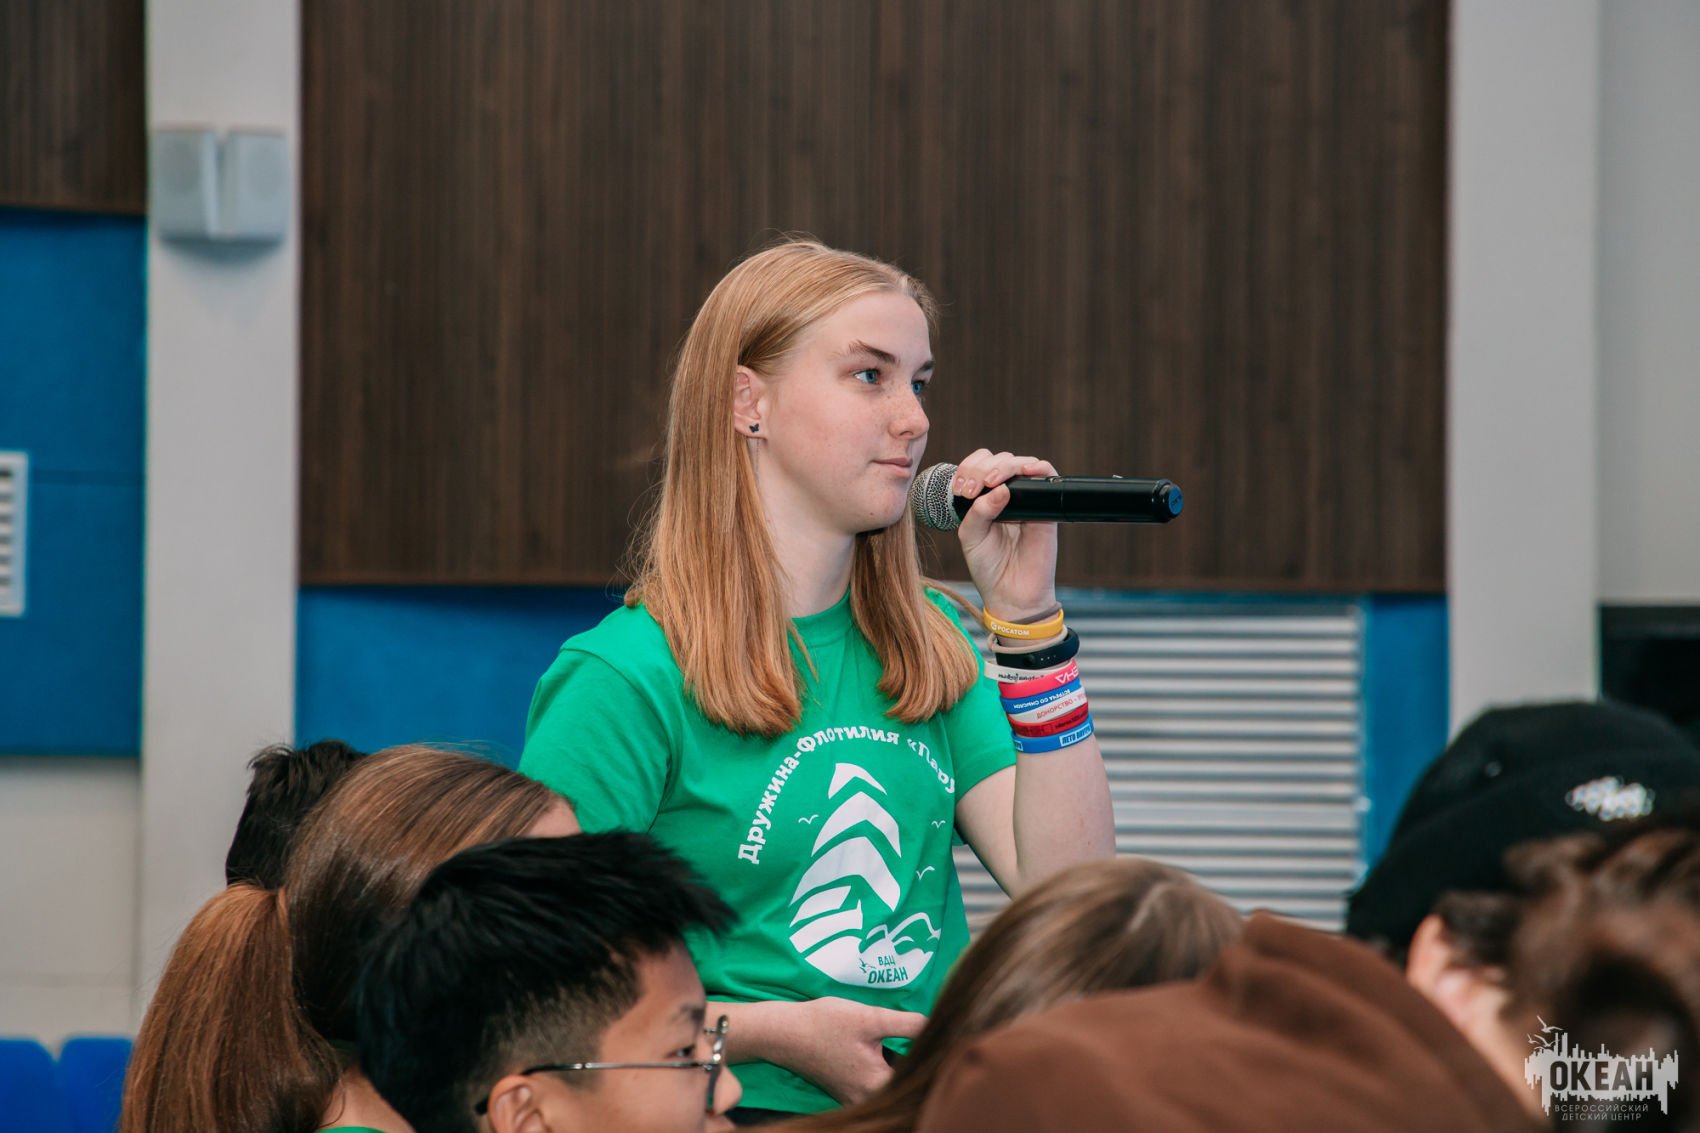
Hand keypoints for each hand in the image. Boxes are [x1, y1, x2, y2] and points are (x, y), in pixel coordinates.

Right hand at [726, 996, 925, 1104]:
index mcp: (877, 1084)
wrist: (783, 1032)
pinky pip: (876, 1084)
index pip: (919, 1080)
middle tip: (938, 1041)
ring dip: (903, 1067)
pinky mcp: (846, 1090)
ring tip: (918, 1044)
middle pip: (905, 1086)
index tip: (948, 1042)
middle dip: (919, 1065)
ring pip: (890, 1085)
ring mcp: (855, 1097)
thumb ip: (907, 1024)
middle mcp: (867, 1098)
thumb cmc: (825, 1023)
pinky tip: (892, 1051)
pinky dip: (886, 1070)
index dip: (935, 1062)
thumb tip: (939, 1026)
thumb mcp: (869, 1017)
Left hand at [952, 449, 1059, 622]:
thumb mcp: (971, 537)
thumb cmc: (988, 567)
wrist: (1011, 594)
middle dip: (982, 467)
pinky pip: (1047, 476)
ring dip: (1004, 466)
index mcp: (983, 499)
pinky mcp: (1046, 507)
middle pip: (997, 460)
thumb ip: (978, 511)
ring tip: (992, 481)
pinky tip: (1026, 471)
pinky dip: (1038, 467)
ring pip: (1020, 463)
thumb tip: (1001, 488)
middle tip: (974, 488)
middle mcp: (1006, 495)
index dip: (969, 468)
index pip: (978, 466)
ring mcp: (1027, 500)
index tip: (962, 488)